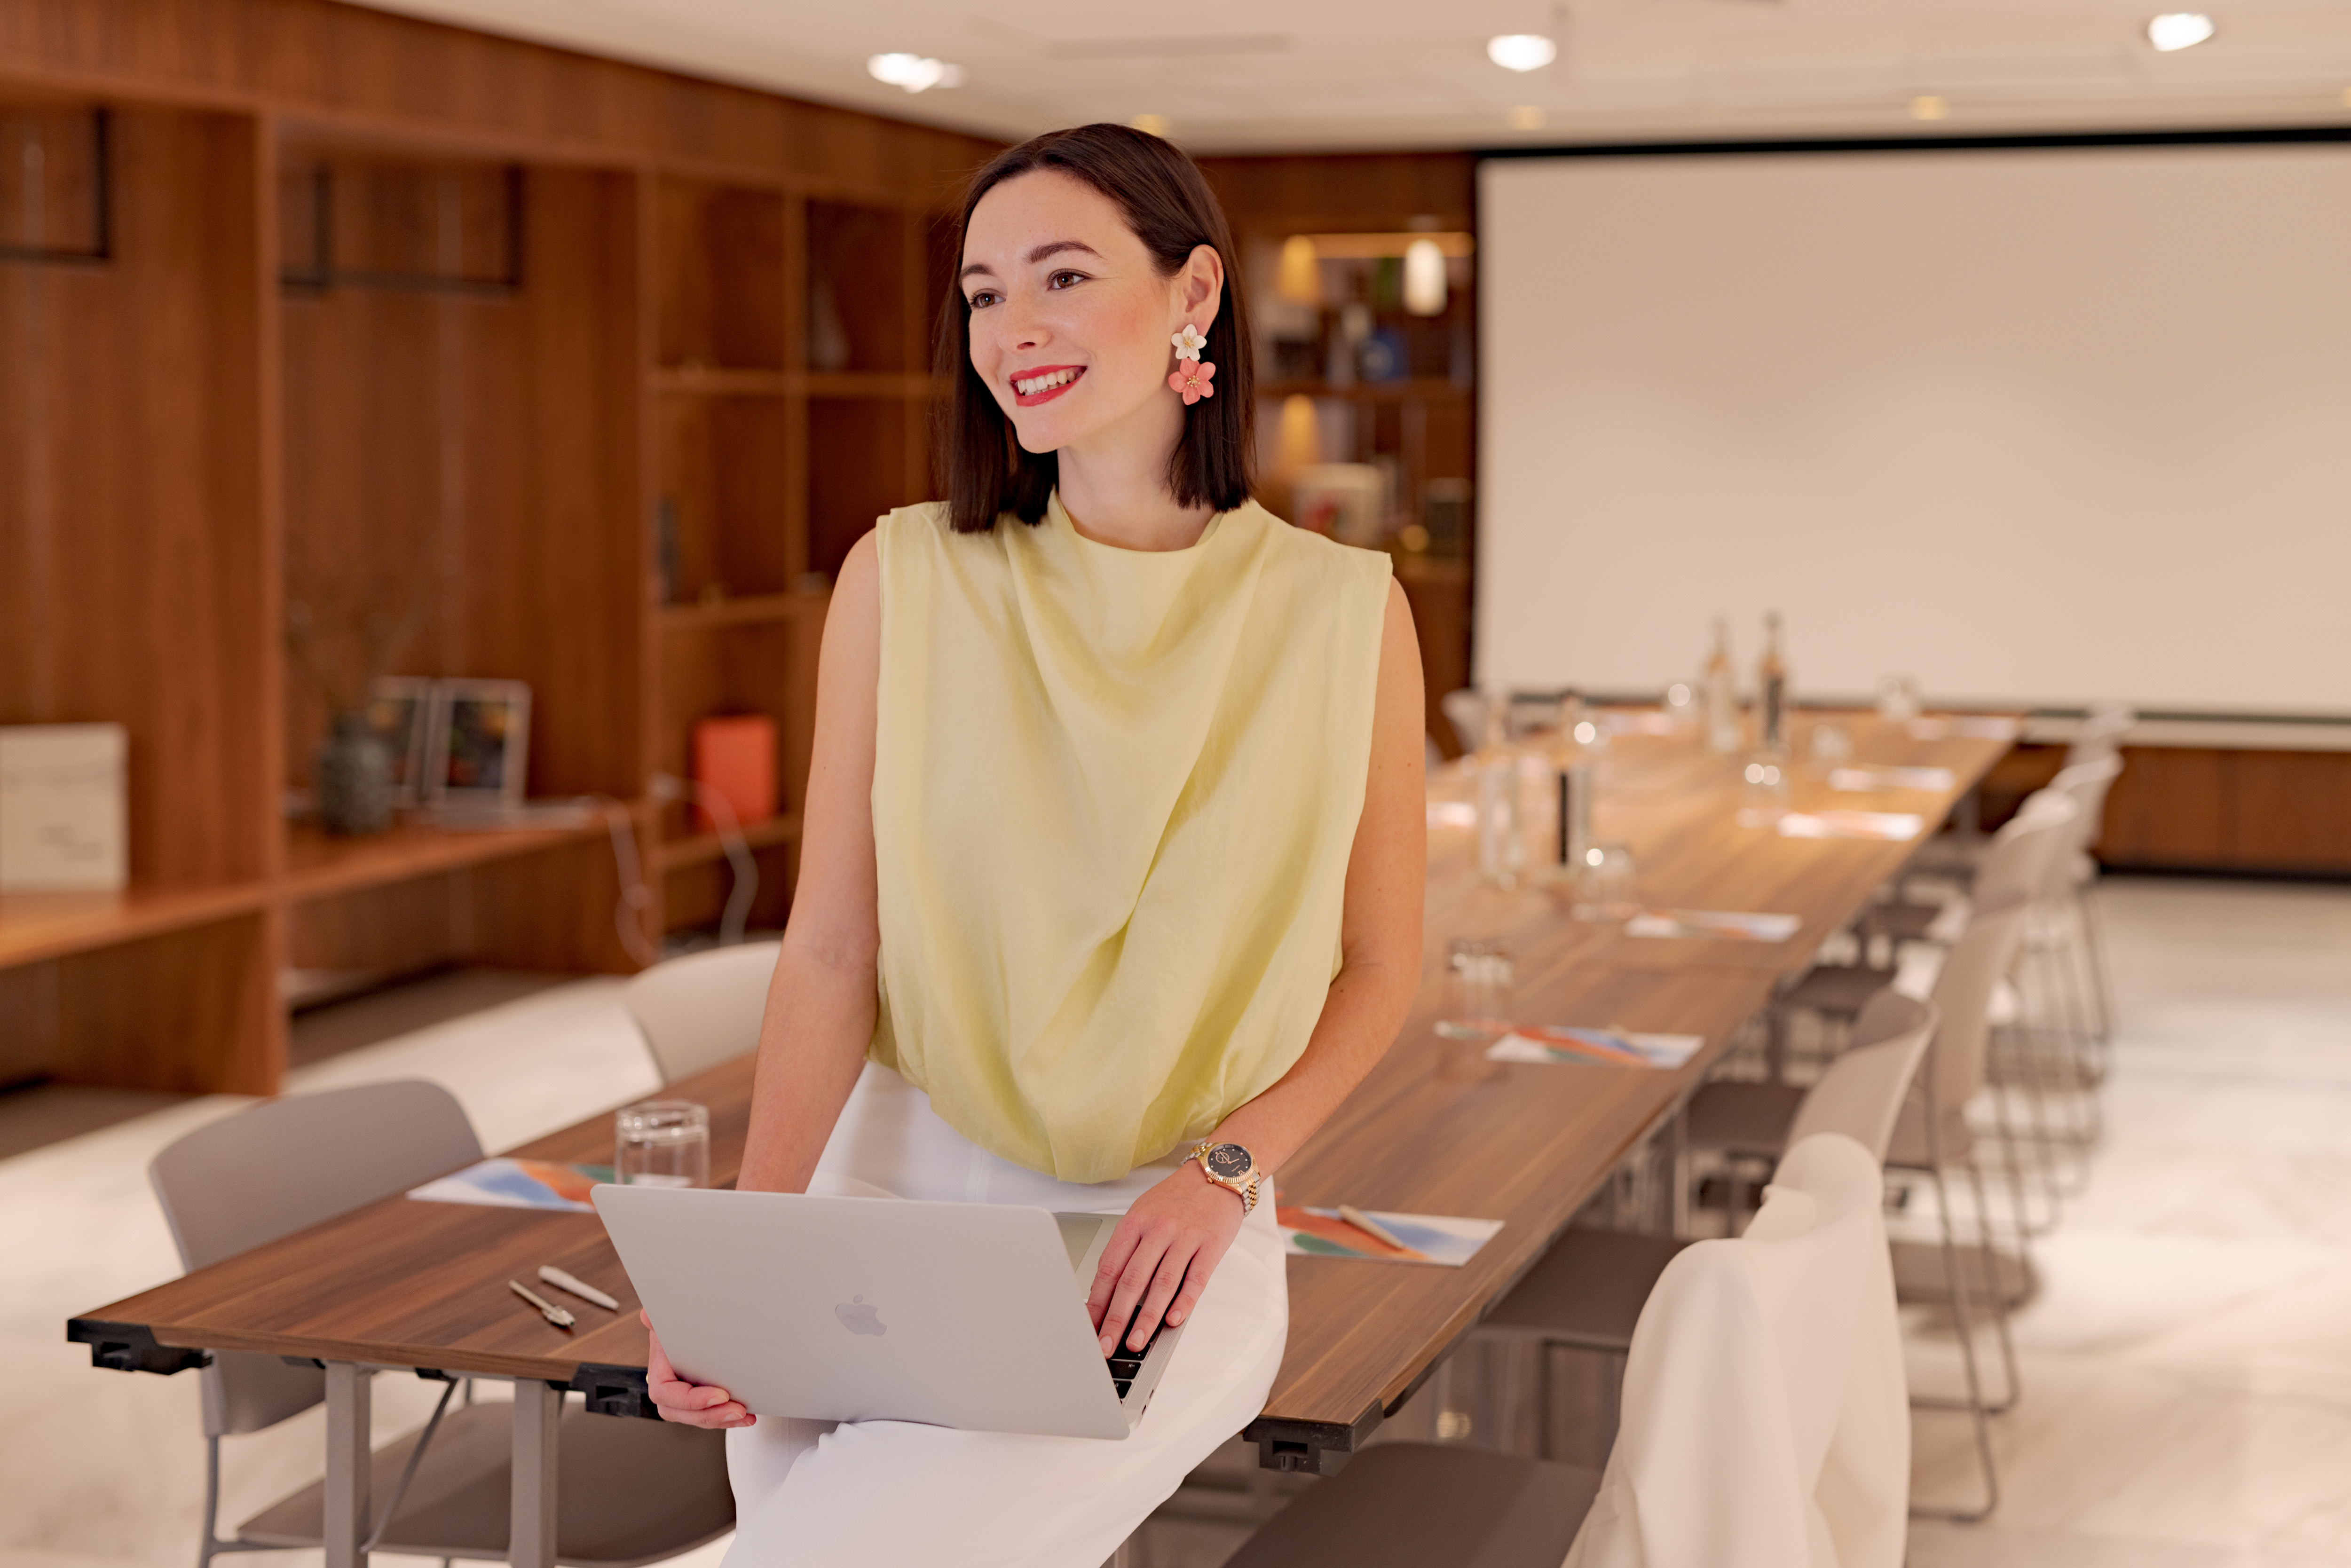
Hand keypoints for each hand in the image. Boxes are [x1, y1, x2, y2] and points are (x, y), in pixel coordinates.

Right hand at [642, 1309, 754, 1427]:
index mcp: (659, 1374)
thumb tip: (647, 1315)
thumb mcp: (668, 1322)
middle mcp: (668, 1392)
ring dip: (722, 1420)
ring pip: (698, 1419)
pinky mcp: (699, 1405)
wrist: (687, 1334)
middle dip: (711, 1415)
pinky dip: (726, 1418)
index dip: (692, 1399)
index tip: (720, 1395)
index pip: (668, 1394)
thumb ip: (657, 1320)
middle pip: (683, 1413)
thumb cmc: (678, 1330)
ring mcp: (683, 1402)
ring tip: (744, 1416)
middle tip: (736, 1409)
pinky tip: (745, 1417)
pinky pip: (709, 1417)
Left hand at [1085, 1161, 1246, 1356]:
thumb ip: (1127, 1249)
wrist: (1218, 1174)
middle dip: (1116, 1318)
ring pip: (1162, 1283)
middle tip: (1105, 1346)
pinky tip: (1174, 1321)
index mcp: (1135, 1222)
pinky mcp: (1211, 1245)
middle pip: (1132, 1280)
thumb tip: (1107, 1292)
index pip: (1109, 1268)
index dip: (1097, 1301)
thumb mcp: (1143, 1214)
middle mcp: (1158, 1229)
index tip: (1088, 1327)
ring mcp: (1185, 1237)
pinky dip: (1184, 1302)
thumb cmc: (1177, 1199)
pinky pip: (1196, 1279)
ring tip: (1136, 1342)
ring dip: (1147, 1317)